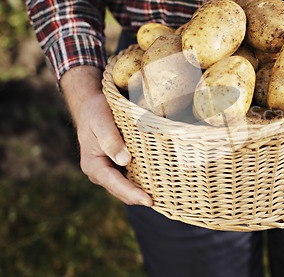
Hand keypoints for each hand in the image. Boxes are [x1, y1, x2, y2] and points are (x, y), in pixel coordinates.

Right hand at [61, 66, 152, 205]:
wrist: (92, 107)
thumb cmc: (95, 112)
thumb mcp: (100, 121)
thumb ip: (110, 139)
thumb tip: (124, 160)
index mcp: (94, 165)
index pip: (114, 183)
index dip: (132, 193)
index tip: (148, 201)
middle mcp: (101, 172)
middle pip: (122, 191)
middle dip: (139, 198)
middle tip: (162, 203)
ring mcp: (110, 170)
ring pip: (127, 187)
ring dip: (142, 193)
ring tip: (164, 199)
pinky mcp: (118, 166)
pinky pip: (131, 177)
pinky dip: (143, 182)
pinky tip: (159, 184)